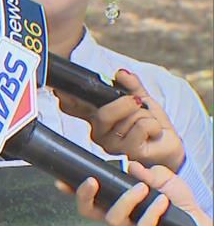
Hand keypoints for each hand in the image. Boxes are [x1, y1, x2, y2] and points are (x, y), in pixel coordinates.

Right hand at [55, 70, 183, 170]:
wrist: (169, 147)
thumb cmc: (152, 126)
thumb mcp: (142, 100)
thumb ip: (131, 85)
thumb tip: (120, 73)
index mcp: (96, 118)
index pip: (74, 107)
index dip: (64, 98)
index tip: (56, 90)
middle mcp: (99, 133)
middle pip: (104, 112)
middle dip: (127, 104)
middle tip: (138, 106)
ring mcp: (112, 145)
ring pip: (129, 116)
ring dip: (147, 117)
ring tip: (148, 126)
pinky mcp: (129, 152)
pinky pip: (143, 126)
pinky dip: (155, 125)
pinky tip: (153, 134)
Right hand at [57, 162, 212, 225]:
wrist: (197, 223)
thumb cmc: (175, 201)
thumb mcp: (162, 178)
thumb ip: (147, 171)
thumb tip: (131, 166)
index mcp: (114, 202)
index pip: (87, 198)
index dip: (72, 190)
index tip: (61, 180)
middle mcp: (117, 217)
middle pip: (87, 212)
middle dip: (84, 196)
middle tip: (92, 180)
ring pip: (113, 219)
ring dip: (125, 200)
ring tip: (142, 188)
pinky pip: (142, 225)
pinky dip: (152, 210)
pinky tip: (163, 202)